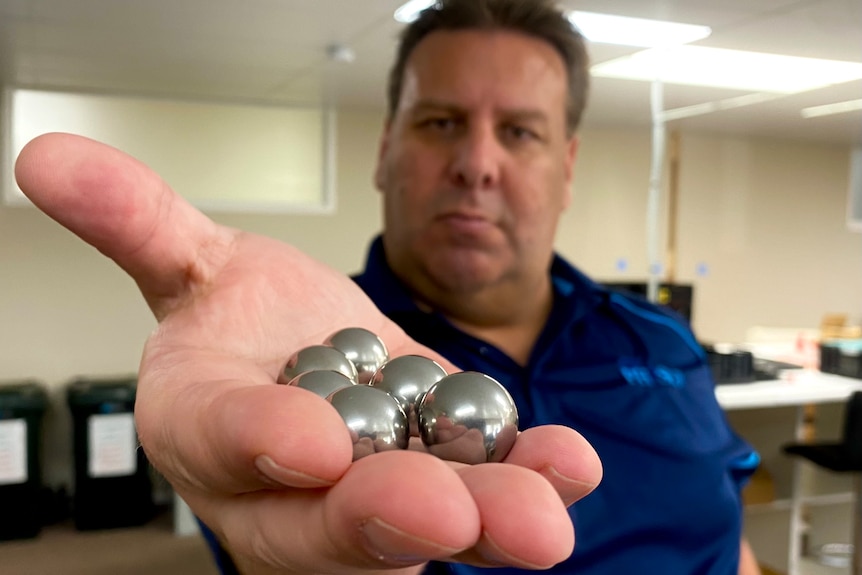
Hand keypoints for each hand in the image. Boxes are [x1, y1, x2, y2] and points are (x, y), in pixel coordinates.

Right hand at [15, 133, 601, 573]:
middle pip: (326, 514)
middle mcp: (284, 483)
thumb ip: (136, 220)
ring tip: (538, 518)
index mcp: (207, 429)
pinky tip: (569, 467)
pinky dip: (524, 472)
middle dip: (382, 513)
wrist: (302, 346)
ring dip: (482, 513)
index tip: (304, 440)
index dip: (259, 440)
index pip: (222, 442)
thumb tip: (47, 158)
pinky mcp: (437, 464)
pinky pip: (478, 475)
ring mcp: (369, 483)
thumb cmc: (240, 318)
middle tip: (442, 516)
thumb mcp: (187, 261)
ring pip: (419, 509)